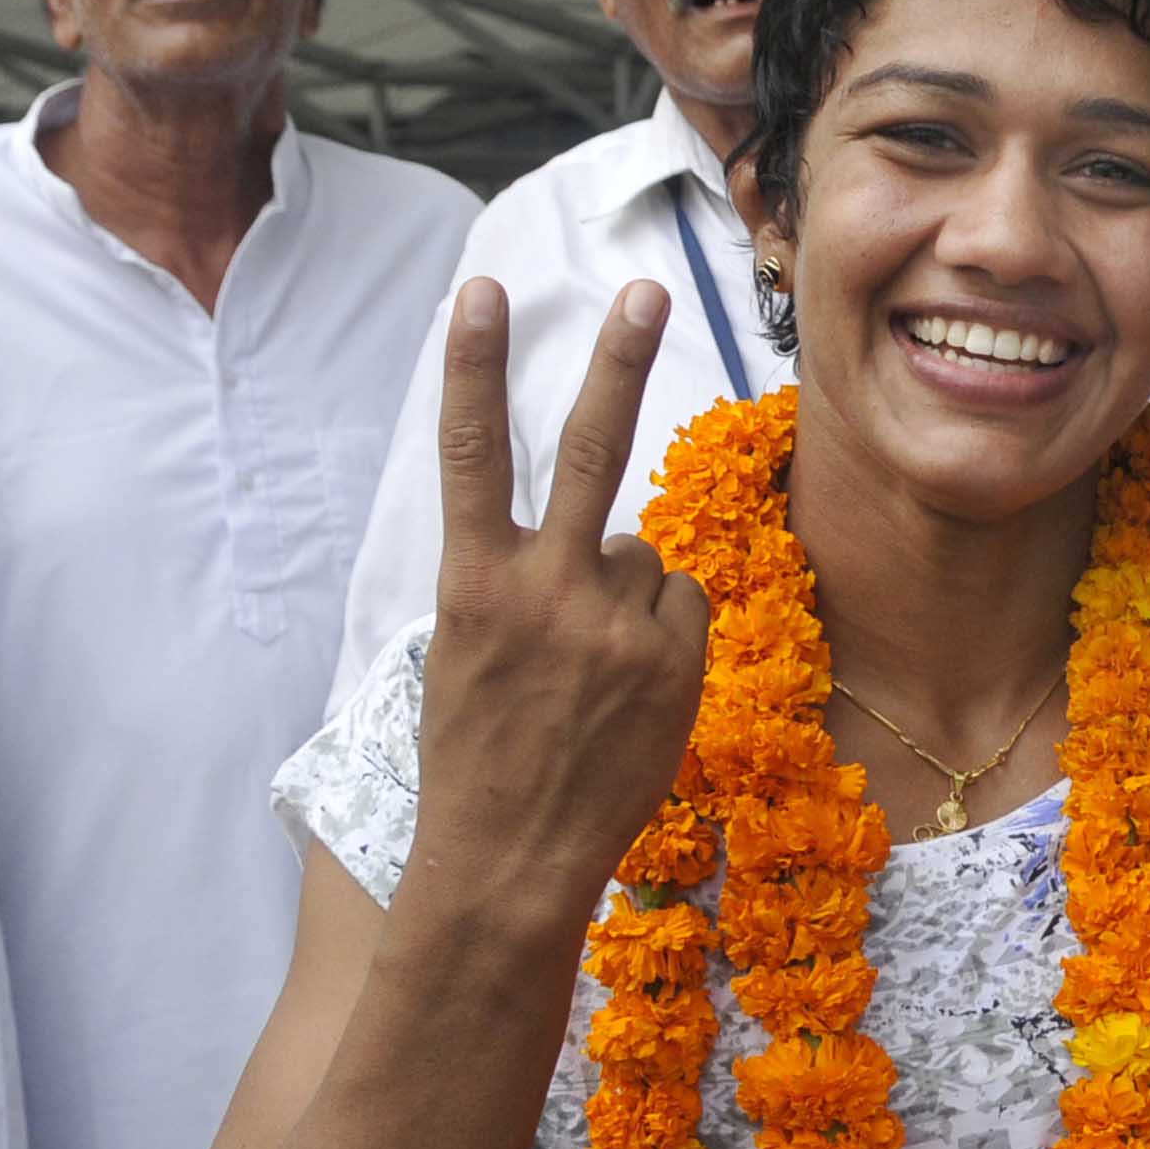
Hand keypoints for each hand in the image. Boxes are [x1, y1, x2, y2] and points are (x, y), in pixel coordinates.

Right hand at [412, 282, 709, 938]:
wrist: (509, 859)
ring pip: (642, 555)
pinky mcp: (671, 663)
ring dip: (627, 594)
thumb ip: (519, 580)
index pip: (472, 452)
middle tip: (650, 288)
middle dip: (620, 361)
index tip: (483, 290)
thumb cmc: (477, 757)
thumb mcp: (468, 654)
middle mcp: (544, 592)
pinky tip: (633, 688)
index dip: (474, 366)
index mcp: (471, 584)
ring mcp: (613, 627)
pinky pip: (681, 607)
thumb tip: (608, 537)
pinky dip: (665, 631)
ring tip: (590, 671)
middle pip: (590, 449)